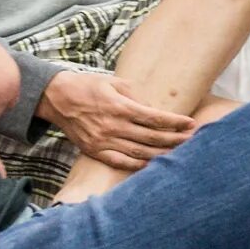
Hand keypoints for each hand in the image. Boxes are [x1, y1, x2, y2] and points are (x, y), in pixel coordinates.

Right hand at [38, 71, 197, 172]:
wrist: (56, 98)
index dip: (175, 122)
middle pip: (151, 137)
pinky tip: (152, 165)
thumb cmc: (88, 86)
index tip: (191, 124)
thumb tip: (156, 110)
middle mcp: (113, 126)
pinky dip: (137, 165)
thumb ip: (137, 96)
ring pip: (139, 152)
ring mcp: (103, 141)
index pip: (155, 118)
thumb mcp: (114, 83)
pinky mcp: (94, 151)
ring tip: (179, 154)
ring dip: (161, 154)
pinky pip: (120, 162)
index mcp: (119, 107)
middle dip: (174, 139)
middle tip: (192, 140)